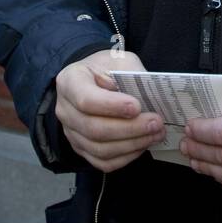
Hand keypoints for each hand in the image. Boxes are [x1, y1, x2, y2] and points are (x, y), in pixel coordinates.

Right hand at [54, 48, 164, 171]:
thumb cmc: (107, 68)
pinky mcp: (81, 148)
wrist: (94, 79)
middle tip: (156, 123)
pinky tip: (143, 144)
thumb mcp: (119, 60)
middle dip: (129, 129)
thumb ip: (131, 74)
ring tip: (156, 134)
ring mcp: (71, 132)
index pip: (86, 100)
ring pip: (99, 149)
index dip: (112, 106)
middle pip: (94, 128)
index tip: (137, 106)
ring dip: (132, 144)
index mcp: (70, 81)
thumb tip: (148, 97)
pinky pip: (102, 162)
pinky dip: (126, 157)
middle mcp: (65, 109)